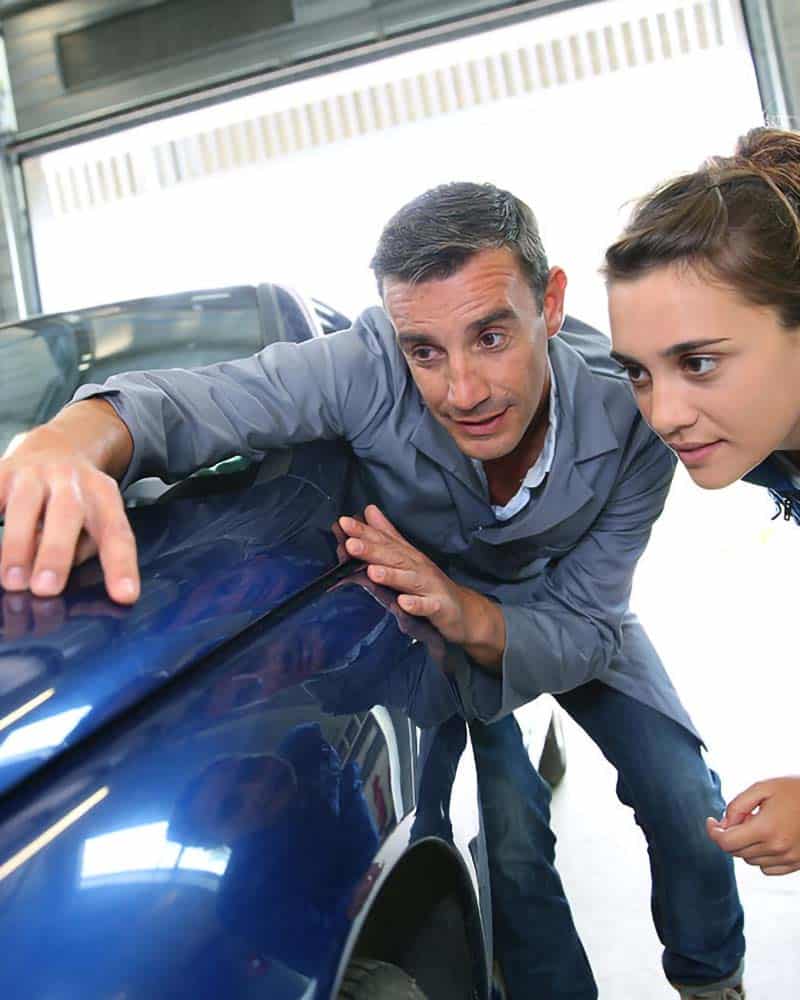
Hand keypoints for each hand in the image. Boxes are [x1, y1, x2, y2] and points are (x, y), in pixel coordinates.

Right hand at [0, 412, 138, 604]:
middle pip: (68, 514)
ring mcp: (34, 474)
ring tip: (12, 580)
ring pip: (25, 505)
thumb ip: (84, 547)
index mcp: (103, 495)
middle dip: (56, 553)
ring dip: (17, 545)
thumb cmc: (77, 500)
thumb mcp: (94, 519)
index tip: (125, 596)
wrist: (55, 446)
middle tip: (46, 589)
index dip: (121, 565)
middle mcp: (71, 480)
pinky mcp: (2, 472)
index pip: (116, 532)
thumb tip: (57, 579)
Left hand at [338, 505, 504, 668]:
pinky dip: (416, 605)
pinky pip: (427, 607)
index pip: (384, 541)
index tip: (344, 523)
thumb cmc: (430, 584)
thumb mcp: (407, 557)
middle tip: (351, 544)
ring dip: (392, 575)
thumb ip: (387, 536)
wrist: (464, 610)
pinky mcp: (440, 607)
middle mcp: (418, 568)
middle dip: (372, 550)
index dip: (364, 532)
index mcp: (408, 556)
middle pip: (394, 557)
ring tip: (373, 571)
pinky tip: (403, 603)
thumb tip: (369, 511)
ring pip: (410, 580)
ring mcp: (430, 588)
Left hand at [706, 776, 799, 875]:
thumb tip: (724, 823)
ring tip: (758, 824)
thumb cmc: (795, 789)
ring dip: (746, 845)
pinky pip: (767, 869)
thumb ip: (738, 805)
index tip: (711, 821)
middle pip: (736, 852)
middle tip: (740, 817)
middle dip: (730, 835)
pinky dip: (761, 857)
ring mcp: (789, 859)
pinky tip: (767, 839)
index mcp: (766, 829)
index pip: (726, 842)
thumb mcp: (763, 787)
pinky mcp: (797, 864)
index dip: (713, 832)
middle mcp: (777, 848)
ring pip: (751, 860)